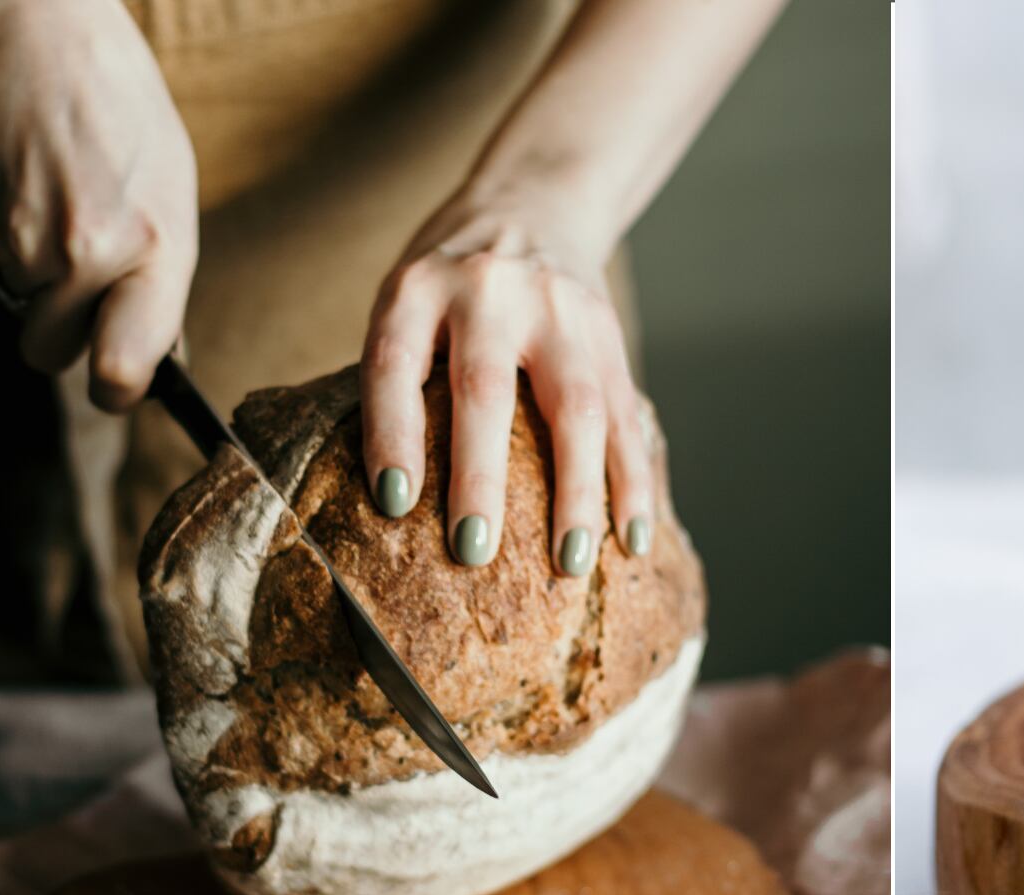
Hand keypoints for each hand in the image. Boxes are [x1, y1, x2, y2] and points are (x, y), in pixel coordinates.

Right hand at [0, 0, 197, 410]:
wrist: (43, 46)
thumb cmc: (126, 122)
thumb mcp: (171, 200)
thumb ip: (161, 280)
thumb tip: (147, 352)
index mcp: (153, 251)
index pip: (123, 368)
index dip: (118, 391)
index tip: (119, 385)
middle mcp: (84, 255)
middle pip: (53, 356)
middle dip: (67, 338)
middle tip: (87, 293)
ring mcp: (22, 242)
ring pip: (24, 312)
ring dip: (41, 286)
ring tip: (68, 217)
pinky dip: (15, 248)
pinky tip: (37, 195)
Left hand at [361, 174, 653, 574]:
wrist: (534, 202)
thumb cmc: (451, 277)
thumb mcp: (409, 297)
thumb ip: (406, 371)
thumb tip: (397, 502)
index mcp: (419, 286)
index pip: (396, 363)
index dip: (391, 433)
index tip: (392, 503)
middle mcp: (490, 291)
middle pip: (486, 390)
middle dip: (481, 478)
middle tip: (474, 551)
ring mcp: (560, 310)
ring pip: (576, 407)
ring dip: (577, 494)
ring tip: (571, 563)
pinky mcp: (608, 334)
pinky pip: (625, 415)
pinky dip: (632, 481)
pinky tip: (631, 537)